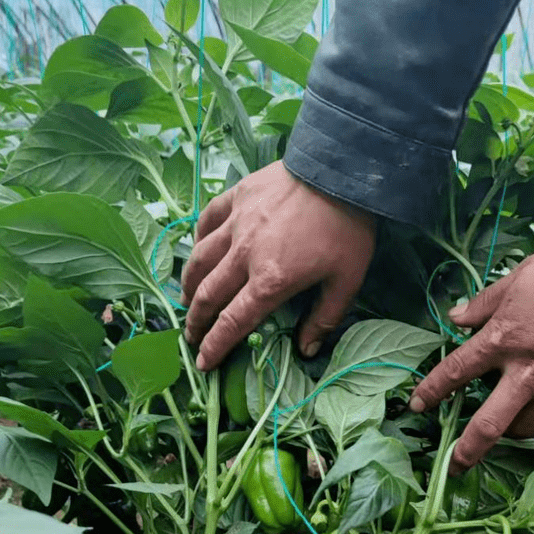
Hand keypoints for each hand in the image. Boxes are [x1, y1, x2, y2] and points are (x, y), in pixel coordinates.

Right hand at [180, 160, 377, 370]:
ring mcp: (236, 224)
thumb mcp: (347, 280)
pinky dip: (198, 239)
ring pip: (199, 259)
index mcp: (269, 281)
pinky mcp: (236, 197)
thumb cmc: (347, 228)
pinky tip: (198, 249)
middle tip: (191, 336)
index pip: (233, 322)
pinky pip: (207, 220)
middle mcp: (244, 255)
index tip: (203, 363)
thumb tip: (307, 349)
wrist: (340, 170)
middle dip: (196, 322)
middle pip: (208, 295)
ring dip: (188, 284)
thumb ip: (324, 318)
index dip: (215, 346)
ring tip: (186, 299)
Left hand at [408, 225, 533, 473]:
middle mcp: (529, 372)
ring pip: (530, 428)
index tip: (417, 405)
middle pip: (489, 425)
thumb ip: (486, 302)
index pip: (456, 371)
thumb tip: (455, 317)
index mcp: (505, 339)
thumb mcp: (521, 275)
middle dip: (467, 451)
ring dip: (517, 430)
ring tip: (514, 424)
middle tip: (455, 467)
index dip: (432, 390)